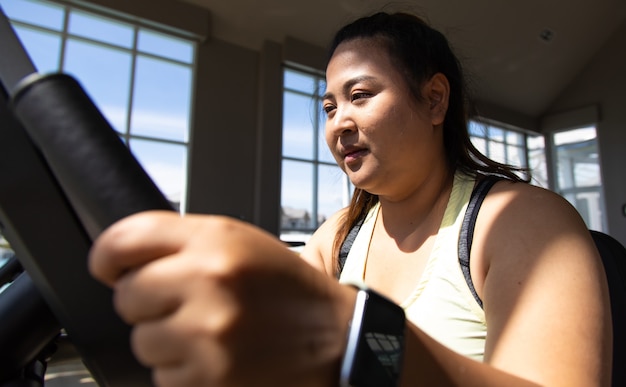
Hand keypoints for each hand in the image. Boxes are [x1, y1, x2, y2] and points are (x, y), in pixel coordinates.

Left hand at [89, 211, 355, 386]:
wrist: (335, 339)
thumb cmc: (285, 290)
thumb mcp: (241, 244)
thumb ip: (183, 243)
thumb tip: (120, 263)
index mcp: (216, 240)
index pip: (127, 238)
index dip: (107, 255)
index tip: (108, 268)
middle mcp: (208, 280)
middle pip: (127, 295)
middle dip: (148, 303)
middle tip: (187, 305)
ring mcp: (207, 333)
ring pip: (142, 340)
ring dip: (167, 341)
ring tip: (211, 334)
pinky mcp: (208, 378)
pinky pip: (161, 375)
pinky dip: (183, 370)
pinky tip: (218, 358)